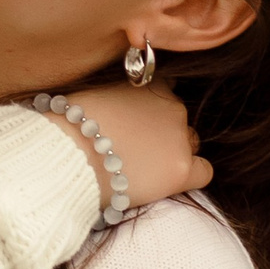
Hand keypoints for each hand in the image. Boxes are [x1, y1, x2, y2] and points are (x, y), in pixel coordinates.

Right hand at [60, 84, 208, 210]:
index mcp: (149, 84)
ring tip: (142, 169)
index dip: (149, 109)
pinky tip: (166, 183)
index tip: (134, 124)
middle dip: (160, 133)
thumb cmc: (66, 129)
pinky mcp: (180, 169)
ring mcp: (178, 137)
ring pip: (189, 145)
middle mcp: (171, 105)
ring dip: (171, 154)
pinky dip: (189, 176)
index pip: (165, 90)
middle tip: (133, 151)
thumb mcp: (89, 96)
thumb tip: (110, 110)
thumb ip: (111, 97)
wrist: (66, 158)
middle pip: (177, 120)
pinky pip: (203, 172)